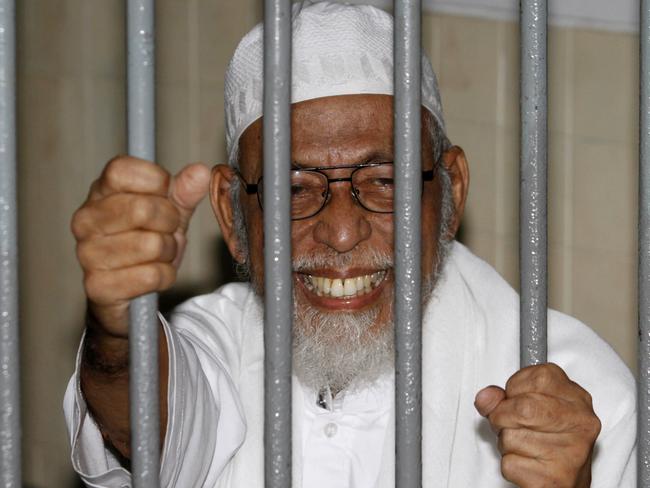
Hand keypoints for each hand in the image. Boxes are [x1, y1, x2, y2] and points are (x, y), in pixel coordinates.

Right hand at [71, 156, 210, 336]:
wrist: (130, 290)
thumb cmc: (147, 240)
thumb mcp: (171, 212)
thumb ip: (184, 191)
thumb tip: (200, 172)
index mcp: (100, 192)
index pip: (121, 170)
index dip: (156, 181)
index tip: (166, 195)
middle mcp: (87, 220)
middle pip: (142, 209)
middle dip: (170, 223)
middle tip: (168, 232)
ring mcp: (88, 253)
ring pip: (152, 245)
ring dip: (169, 253)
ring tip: (160, 255)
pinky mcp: (97, 286)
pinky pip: (152, 275)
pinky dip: (165, 276)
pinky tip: (153, 275)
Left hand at [474, 363, 600, 487]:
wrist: (564, 482)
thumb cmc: (547, 441)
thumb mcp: (528, 406)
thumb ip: (503, 396)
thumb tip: (486, 398)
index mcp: (575, 397)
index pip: (538, 377)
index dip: (514, 390)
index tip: (517, 399)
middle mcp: (580, 422)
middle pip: (523, 407)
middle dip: (503, 417)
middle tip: (510, 424)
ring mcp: (572, 451)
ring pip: (510, 437)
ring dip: (505, 443)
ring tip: (524, 446)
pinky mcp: (556, 479)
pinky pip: (509, 464)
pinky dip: (509, 465)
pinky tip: (527, 463)